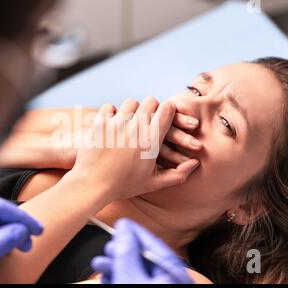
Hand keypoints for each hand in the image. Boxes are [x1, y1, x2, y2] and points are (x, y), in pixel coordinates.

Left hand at [68, 97, 199, 200]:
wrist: (92, 185)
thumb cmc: (124, 186)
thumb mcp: (153, 182)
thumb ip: (177, 174)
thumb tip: (195, 163)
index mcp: (151, 140)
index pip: (167, 109)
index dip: (168, 109)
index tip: (165, 115)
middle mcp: (135, 128)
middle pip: (150, 101)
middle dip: (151, 108)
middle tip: (148, 119)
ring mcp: (116, 124)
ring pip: (130, 103)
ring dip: (132, 110)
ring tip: (130, 122)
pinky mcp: (99, 123)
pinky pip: (110, 107)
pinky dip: (112, 113)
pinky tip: (113, 123)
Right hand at [91, 219, 192, 283]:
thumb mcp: (129, 276)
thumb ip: (127, 251)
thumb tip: (124, 228)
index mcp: (173, 273)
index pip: (153, 243)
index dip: (134, 231)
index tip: (120, 223)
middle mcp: (168, 279)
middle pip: (142, 257)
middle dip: (120, 250)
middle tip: (108, 247)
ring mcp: (158, 287)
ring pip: (135, 270)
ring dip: (114, 265)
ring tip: (100, 263)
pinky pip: (133, 281)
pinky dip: (118, 277)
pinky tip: (105, 276)